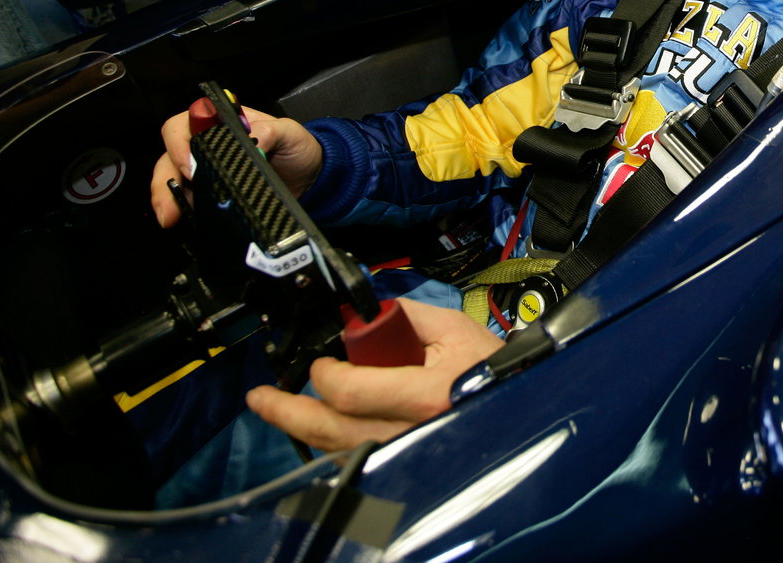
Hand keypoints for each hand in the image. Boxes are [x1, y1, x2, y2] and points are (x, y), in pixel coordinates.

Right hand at [149, 103, 323, 226]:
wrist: (310, 179)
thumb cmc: (297, 148)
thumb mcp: (289, 133)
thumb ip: (270, 132)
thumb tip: (252, 142)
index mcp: (222, 122)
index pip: (185, 124)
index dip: (180, 144)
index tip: (191, 168)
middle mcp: (207, 142)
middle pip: (171, 153)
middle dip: (166, 178)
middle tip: (172, 202)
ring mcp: (206, 168)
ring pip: (172, 177)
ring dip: (166, 196)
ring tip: (170, 217)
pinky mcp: (210, 191)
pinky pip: (186, 197)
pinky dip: (180, 208)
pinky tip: (181, 220)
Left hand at [246, 299, 502, 451]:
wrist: (521, 403)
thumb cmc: (492, 368)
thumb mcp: (453, 328)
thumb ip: (406, 316)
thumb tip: (366, 312)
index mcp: (423, 397)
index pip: (350, 391)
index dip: (324, 375)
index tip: (321, 364)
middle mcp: (408, 433)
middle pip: (330, 430)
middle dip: (287, 412)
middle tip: (260, 398)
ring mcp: (405, 456)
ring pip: (336, 451)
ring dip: (303, 430)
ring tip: (278, 410)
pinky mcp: (404, 469)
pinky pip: (354, 462)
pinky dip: (330, 445)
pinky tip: (318, 430)